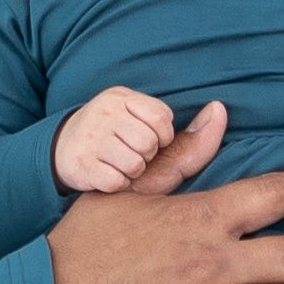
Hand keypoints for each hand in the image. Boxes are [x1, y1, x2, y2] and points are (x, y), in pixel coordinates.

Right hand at [55, 86, 210, 193]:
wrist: (64, 154)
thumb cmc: (120, 145)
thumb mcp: (149, 131)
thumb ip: (192, 131)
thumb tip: (219, 109)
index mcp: (121, 97)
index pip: (160, 117)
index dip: (162, 136)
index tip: (150, 141)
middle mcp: (103, 112)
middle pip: (148, 142)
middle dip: (146, 156)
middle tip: (131, 155)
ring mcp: (89, 137)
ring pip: (134, 163)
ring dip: (132, 172)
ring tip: (119, 166)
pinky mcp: (80, 164)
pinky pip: (116, 182)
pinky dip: (117, 186)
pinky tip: (108, 178)